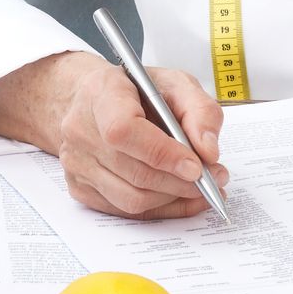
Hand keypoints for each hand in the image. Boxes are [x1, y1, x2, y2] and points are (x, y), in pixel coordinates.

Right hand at [49, 55, 228, 220]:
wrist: (91, 99)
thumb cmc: (133, 89)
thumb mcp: (175, 82)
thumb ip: (199, 110)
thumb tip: (209, 151)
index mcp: (102, 94)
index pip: (124, 131)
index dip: (163, 154)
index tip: (197, 165)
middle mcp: (81, 131)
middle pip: (135, 172)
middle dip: (182, 182)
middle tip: (215, 178)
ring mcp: (77, 163)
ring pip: (131, 198)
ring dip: (174, 198)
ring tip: (200, 187)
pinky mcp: (80, 187)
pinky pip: (124, 210)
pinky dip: (159, 208)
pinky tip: (178, 196)